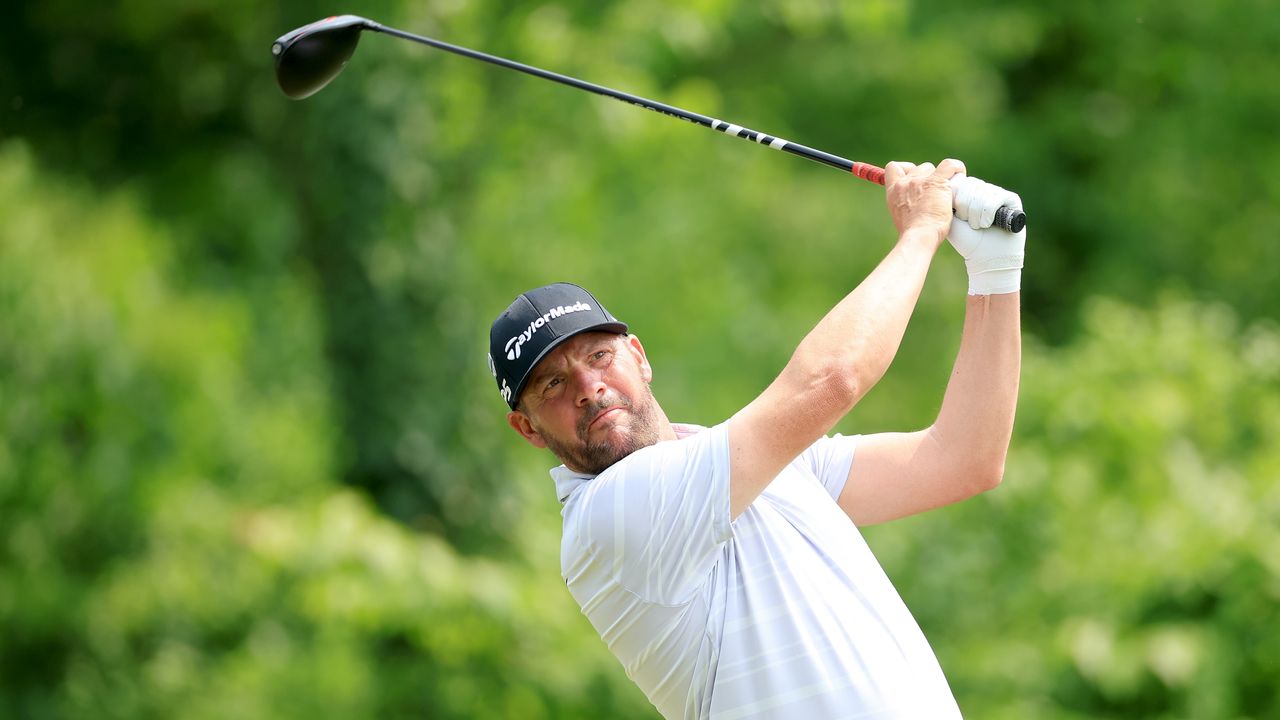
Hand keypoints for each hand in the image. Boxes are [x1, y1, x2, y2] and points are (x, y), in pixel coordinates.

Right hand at [885, 158, 966, 247]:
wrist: (919, 237)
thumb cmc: (913, 234)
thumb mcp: (901, 216)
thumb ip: (906, 205)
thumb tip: (917, 204)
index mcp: (893, 191)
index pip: (893, 168)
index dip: (905, 170)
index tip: (914, 180)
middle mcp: (904, 182)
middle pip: (918, 168)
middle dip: (927, 177)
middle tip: (934, 195)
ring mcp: (920, 181)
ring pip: (932, 168)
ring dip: (939, 177)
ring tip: (946, 193)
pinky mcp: (937, 182)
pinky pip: (950, 165)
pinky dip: (957, 168)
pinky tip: (960, 176)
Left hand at [947, 176, 1025, 294]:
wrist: (986, 257)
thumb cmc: (966, 240)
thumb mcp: (949, 217)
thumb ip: (946, 198)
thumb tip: (945, 179)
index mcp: (969, 193)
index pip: (961, 182)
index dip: (957, 200)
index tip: (957, 216)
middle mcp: (984, 190)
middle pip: (970, 186)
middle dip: (965, 208)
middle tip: (968, 223)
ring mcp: (998, 193)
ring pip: (981, 192)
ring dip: (976, 214)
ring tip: (978, 226)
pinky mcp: (1012, 199)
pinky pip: (996, 197)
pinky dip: (987, 213)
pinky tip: (988, 224)